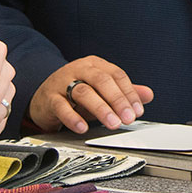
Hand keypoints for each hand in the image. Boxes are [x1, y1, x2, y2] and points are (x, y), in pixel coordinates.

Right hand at [29, 56, 153, 133]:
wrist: (43, 96)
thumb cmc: (75, 93)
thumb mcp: (102, 91)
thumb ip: (124, 92)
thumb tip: (148, 95)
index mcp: (95, 65)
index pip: (117, 75)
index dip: (129, 93)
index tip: (138, 110)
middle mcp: (79, 69)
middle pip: (102, 81)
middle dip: (118, 100)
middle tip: (128, 118)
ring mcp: (63, 82)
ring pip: (83, 92)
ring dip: (100, 109)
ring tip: (112, 123)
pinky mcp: (49, 97)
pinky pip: (61, 106)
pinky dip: (73, 117)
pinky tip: (83, 127)